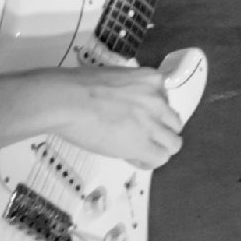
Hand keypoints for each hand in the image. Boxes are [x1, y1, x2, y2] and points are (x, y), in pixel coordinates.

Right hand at [42, 63, 191, 166]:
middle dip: (159, 131)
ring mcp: (152, 122)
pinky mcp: (142, 144)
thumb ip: (127, 92)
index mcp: (151, 79)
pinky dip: (149, 161)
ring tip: (139, 152)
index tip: (137, 119)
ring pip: (173, 143)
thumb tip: (123, 108)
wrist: (67, 99)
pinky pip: (159, 158)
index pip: (165, 101)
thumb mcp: (113, 79)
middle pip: (173, 122)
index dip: (152, 114)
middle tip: (139, 137)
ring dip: (158, 148)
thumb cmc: (77, 87)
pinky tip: (134, 159)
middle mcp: (158, 99)